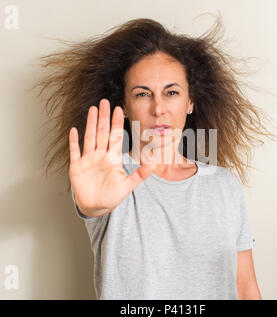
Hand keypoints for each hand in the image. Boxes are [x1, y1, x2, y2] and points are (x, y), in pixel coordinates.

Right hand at [69, 98, 155, 215]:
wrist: (96, 206)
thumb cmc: (111, 196)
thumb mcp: (128, 185)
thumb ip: (140, 174)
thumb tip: (155, 164)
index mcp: (113, 158)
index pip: (115, 137)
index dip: (116, 123)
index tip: (119, 109)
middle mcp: (100, 156)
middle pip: (102, 132)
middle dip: (103, 117)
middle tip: (104, 102)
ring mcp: (88, 160)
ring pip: (89, 138)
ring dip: (90, 124)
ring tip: (92, 109)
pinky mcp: (77, 167)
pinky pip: (74, 152)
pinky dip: (73, 142)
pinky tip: (74, 130)